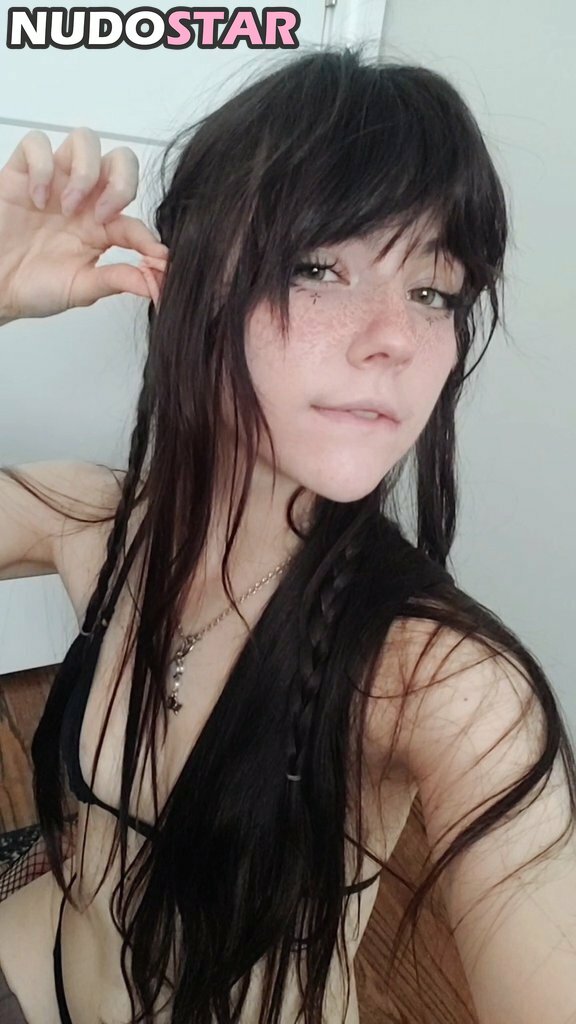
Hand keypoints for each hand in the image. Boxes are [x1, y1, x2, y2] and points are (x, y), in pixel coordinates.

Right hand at [0, 126, 168, 319]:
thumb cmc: (34, 287)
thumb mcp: (81, 289)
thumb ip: (117, 280)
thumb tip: (156, 282)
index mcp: (102, 228)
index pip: (137, 219)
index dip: (149, 237)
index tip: (154, 255)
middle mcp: (83, 199)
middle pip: (121, 160)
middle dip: (121, 182)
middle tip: (101, 216)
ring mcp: (55, 182)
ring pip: (85, 140)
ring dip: (84, 173)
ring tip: (66, 207)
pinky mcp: (21, 173)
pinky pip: (37, 144)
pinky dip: (41, 168)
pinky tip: (36, 200)